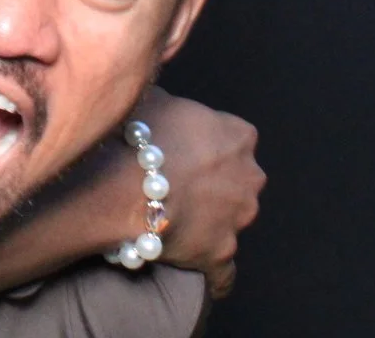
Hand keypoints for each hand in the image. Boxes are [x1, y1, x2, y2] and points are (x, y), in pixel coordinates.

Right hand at [145, 92, 262, 295]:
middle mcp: (249, 178)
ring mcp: (237, 219)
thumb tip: (165, 104)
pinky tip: (201, 273)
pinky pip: (224, 273)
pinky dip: (215, 275)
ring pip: (231, 221)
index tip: (188, 151)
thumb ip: (174, 105)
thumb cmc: (139, 138)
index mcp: (238, 137)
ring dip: (211, 223)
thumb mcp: (156, 99)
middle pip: (240, 181)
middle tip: (180, 185)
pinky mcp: (220, 254)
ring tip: (176, 223)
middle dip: (217, 185)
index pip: (236, 138)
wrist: (125, 187)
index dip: (210, 145)